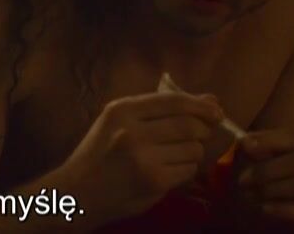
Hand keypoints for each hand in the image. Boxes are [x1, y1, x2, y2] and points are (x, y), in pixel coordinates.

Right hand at [57, 91, 223, 223]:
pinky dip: (187, 169)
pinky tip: (170, 170)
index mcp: (122, 110)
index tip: (216, 110)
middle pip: (189, 125)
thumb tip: (210, 100)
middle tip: (201, 135)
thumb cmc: (99, 154)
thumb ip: (158, 110)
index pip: (173, 101)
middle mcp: (132, 131)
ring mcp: (144, 157)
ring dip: (194, 152)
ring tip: (177, 155)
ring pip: (193, 149)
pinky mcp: (154, 181)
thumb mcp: (118, 122)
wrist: (77, 193)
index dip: (201, 105)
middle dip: (203, 130)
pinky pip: (188, 170)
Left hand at [235, 127, 293, 228]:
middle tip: (243, 179)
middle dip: (266, 170)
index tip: (245, 146)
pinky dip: (283, 209)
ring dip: (271, 190)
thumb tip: (244, 141)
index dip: (268, 141)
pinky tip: (266, 208)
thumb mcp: (286, 150)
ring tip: (251, 193)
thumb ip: (267, 144)